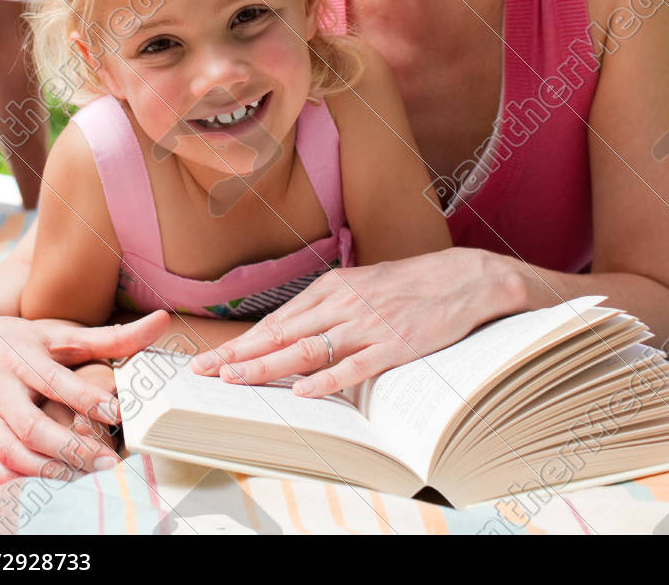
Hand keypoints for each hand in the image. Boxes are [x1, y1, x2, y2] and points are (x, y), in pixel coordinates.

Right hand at [0, 309, 167, 482]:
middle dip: (68, 448)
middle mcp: (0, 387)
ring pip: (10, 450)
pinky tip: (39, 483)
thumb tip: (161, 321)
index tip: (116, 415)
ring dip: (46, 469)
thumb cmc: (23, 340)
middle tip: (106, 463)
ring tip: (80, 476)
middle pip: (30, 425)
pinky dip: (10, 479)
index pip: (54, 381)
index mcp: (22, 357)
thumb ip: (112, 337)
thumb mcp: (61, 334)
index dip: (84, 398)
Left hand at [190, 248, 514, 396]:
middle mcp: (342, 303)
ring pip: (306, 348)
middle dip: (239, 354)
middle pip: (281, 334)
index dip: (242, 342)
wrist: (464, 277)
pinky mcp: (394, 344)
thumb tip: (292, 332)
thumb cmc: (411, 285)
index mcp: (332, 288)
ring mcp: (367, 325)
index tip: (212, 358)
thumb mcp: (362, 286)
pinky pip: (353, 365)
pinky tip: (302, 390)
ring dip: (267, 366)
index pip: (277, 321)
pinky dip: (326, 379)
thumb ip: (328, 307)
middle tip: (205, 371)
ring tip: (235, 380)